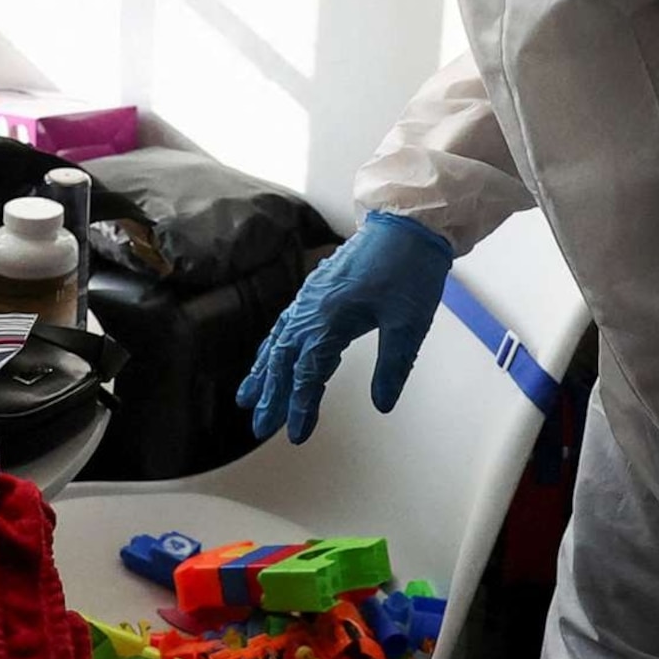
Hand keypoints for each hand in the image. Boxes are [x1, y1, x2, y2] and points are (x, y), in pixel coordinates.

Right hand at [237, 211, 453, 442]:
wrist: (408, 224)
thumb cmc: (410, 268)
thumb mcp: (409, 324)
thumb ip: (394, 367)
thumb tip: (382, 404)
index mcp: (331, 318)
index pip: (307, 374)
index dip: (299, 407)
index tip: (297, 434)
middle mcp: (313, 308)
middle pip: (283, 360)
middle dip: (270, 396)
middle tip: (260, 426)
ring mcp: (311, 297)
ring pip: (278, 341)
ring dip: (263, 371)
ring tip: (247, 396)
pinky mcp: (317, 289)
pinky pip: (286, 323)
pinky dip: (273, 345)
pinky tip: (269, 355)